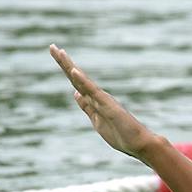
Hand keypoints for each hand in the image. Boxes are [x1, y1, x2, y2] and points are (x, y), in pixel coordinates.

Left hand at [50, 45, 159, 160]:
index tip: (56, 53)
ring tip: (60, 52)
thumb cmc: (120, 134)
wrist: (139, 144)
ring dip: (70, 66)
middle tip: (52, 47)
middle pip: (76, 76)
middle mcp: (97, 96)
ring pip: (83, 80)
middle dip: (64, 62)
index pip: (75, 81)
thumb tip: (75, 93)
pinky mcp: (108, 105)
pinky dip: (83, 81)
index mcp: (93, 100)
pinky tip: (74, 71)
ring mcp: (102, 99)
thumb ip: (86, 106)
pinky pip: (93, 91)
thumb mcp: (96, 120)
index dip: (65, 68)